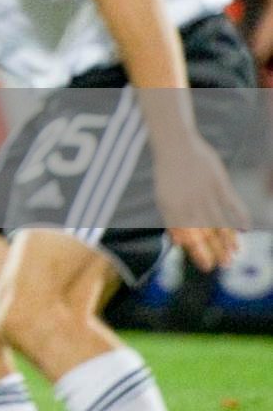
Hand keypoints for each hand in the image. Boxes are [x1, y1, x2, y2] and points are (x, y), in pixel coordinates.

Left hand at [151, 129, 248, 271]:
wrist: (175, 144)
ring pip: (221, 222)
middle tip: (226, 265)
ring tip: (235, 254)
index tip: (206, 266)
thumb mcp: (163, 197)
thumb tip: (179, 242)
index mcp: (173, 207)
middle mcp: (190, 203)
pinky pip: (233, 204)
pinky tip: (246, 229)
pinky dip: (241, 217)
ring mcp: (206, 193)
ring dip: (229, 239)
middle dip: (216, 251)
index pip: (187, 236)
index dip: (198, 252)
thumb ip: (172, 219)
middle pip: (206, 232)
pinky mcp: (220, 183)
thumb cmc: (169, 173)